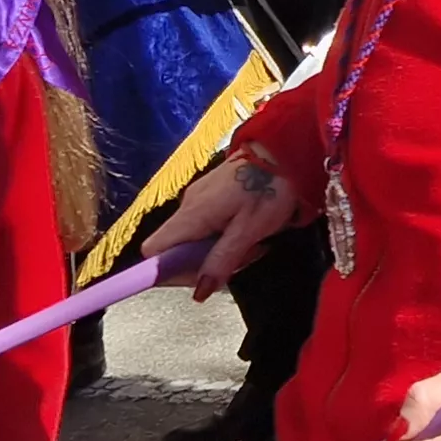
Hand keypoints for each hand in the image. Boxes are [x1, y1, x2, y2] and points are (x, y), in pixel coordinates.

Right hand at [147, 151, 306, 298]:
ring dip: (219, 250)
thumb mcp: (249, 231)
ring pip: (195, 238)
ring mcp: (199, 197)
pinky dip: (225, 235)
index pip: (153, 251)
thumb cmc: (270, 188)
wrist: (287, 148)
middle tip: (241, 258)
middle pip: (176, 249)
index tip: (199, 277)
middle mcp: (187, 205)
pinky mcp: (212, 194)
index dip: (169, 271)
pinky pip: (207, 225)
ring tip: (252, 243)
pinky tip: (250, 231)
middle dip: (205, 263)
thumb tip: (199, 293)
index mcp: (191, 214)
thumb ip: (222, 261)